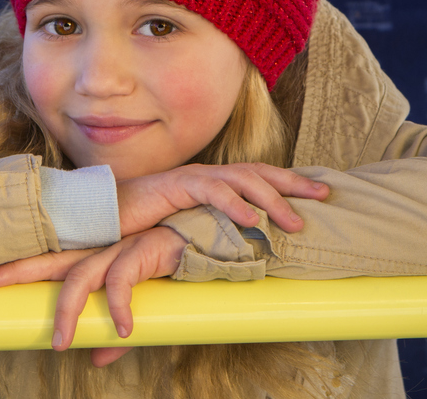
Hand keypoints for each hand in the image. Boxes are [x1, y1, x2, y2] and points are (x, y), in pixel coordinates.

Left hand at [0, 227, 187, 367]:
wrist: (210, 243)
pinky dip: (119, 307)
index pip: (52, 261)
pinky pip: (123, 280)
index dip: (21, 268)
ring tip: (61, 343)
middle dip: (19, 269)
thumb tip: (97, 358)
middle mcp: (104, 249)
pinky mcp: (143, 250)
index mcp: (99, 257)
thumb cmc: (173, 272)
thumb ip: (118, 333)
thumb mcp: (142, 310)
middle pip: (53, 258)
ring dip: (68, 310)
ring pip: (82, 274)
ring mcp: (121, 247)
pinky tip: (124, 330)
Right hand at [116, 163, 328, 237]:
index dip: (290, 183)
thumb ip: (213, 234)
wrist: (101, 214)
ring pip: (242, 180)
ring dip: (271, 200)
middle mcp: (207, 175)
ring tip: (294, 221)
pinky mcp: (174, 186)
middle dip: (294, 183)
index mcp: (213, 183)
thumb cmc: (142, 224)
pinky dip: (234, 204)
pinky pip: (211, 191)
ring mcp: (192, 177)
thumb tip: (243, 254)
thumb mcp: (186, 230)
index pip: (259, 178)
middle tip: (325, 194)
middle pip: (259, 172)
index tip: (321, 192)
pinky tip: (252, 220)